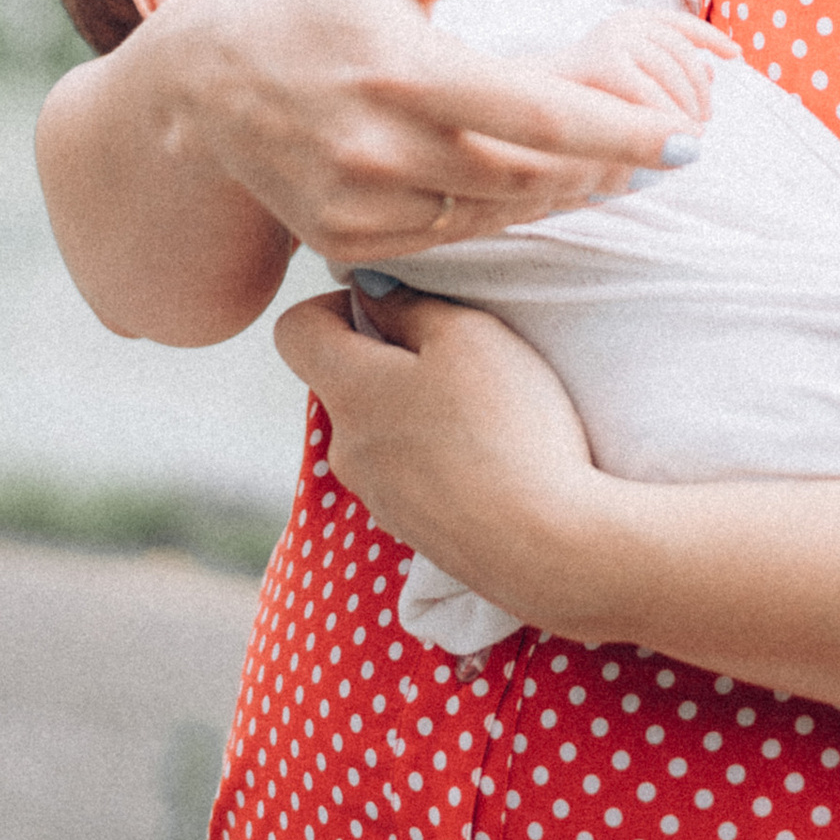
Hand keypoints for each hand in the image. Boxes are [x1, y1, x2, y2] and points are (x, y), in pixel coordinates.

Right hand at [152, 0, 702, 256]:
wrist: (204, 81)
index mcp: (406, 72)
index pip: (540, 115)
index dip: (623, 134)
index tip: (688, 141)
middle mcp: (384, 149)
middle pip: (530, 176)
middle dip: (611, 169)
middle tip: (669, 152)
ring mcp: (363, 205)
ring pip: (496, 214)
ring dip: (567, 194)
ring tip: (621, 167)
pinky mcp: (347, 239)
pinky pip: (450, 235)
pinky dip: (504, 214)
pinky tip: (542, 185)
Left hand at [277, 287, 620, 638]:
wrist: (545, 546)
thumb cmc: (506, 426)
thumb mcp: (467, 335)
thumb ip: (408, 305)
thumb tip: (368, 292)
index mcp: (348, 393)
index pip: (294, 331)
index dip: (335, 304)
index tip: (393, 307)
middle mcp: (345, 451)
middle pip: (344, 383)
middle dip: (390, 361)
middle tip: (457, 356)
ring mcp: (378, 501)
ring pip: (379, 432)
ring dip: (416, 413)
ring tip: (485, 414)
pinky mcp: (414, 535)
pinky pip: (409, 476)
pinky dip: (437, 459)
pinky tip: (490, 462)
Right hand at [566, 3, 722, 128]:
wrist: (528, 107)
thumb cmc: (581, 100)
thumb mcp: (629, 79)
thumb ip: (666, 71)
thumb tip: (711, 72)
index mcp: (629, 22)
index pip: (680, 24)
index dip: (710, 37)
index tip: (735, 55)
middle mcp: (622, 23)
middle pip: (681, 52)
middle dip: (698, 89)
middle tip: (703, 122)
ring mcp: (612, 40)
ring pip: (671, 73)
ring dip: (686, 107)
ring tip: (689, 135)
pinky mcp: (603, 64)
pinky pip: (650, 94)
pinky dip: (666, 119)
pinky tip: (672, 140)